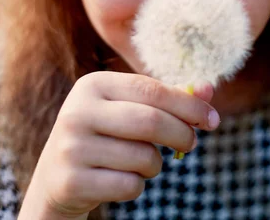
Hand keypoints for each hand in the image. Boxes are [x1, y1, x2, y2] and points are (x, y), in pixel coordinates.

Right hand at [29, 72, 219, 217]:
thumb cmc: (106, 135)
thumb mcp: (129, 110)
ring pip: (143, 157)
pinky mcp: (71, 181)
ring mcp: (71, 147)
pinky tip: (120, 179)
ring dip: (155, 164)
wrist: (57, 178)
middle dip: (181, 134)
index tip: (212, 119)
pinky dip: (138, 185)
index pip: (150, 89)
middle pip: (150, 121)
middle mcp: (77, 111)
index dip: (187, 104)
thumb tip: (208, 89)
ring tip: (141, 162)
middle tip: (192, 144)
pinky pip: (129, 185)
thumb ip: (167, 99)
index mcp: (93, 85)